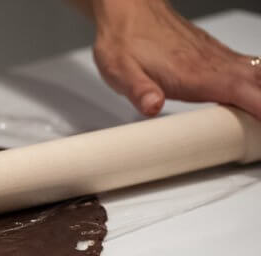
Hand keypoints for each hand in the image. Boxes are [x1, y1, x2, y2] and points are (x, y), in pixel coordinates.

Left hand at [90, 0, 260, 118]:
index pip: (243, 92)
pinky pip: (247, 67)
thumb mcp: (121, 72)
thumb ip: (139, 91)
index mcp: (196, 73)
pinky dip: (258, 80)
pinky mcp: (213, 54)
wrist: (127, 10)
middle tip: (260, 130)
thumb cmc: (125, 42)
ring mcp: (215, 57)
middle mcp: (213, 64)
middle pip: (258, 83)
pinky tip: (255, 90)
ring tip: (259, 116)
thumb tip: (152, 106)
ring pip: (257, 73)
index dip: (260, 108)